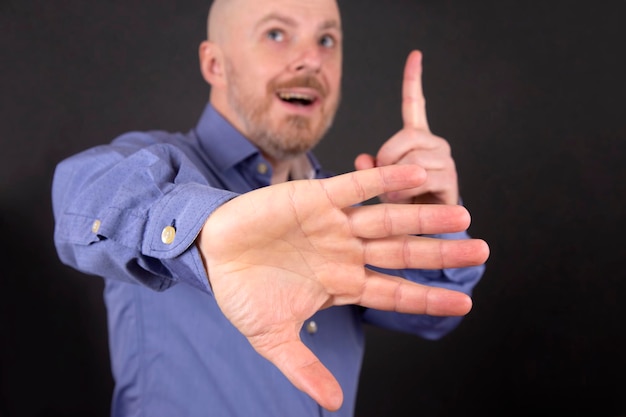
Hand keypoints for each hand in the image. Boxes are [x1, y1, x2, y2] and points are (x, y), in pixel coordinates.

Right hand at [197, 165, 488, 410]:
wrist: (212, 254)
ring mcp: (334, 225)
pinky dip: (385, 180)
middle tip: (481, 252)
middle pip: (403, 253)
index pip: (394, 293)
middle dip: (441, 253)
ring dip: (424, 218)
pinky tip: (415, 177)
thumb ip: (303, 367)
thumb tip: (331, 404)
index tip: (463, 304)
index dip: (427, 298)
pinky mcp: (316, 198)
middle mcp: (345, 252)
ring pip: (388, 219)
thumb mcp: (272, 339)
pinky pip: (357, 187)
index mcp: (341, 284)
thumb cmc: (242, 293)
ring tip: (462, 218)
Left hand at [355, 50, 457, 204]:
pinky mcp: (450, 179)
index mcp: (415, 139)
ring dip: (395, 181)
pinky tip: (405, 200)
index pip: (414, 104)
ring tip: (394, 196)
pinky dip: (406, 191)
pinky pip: (423, 178)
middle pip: (405, 137)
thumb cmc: (398, 204)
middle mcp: (433, 144)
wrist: (420, 232)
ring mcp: (444, 160)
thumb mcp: (377, 184)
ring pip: (412, 160)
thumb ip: (368, 168)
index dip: (413, 80)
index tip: (415, 55)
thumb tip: (363, 160)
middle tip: (384, 180)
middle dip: (387, 160)